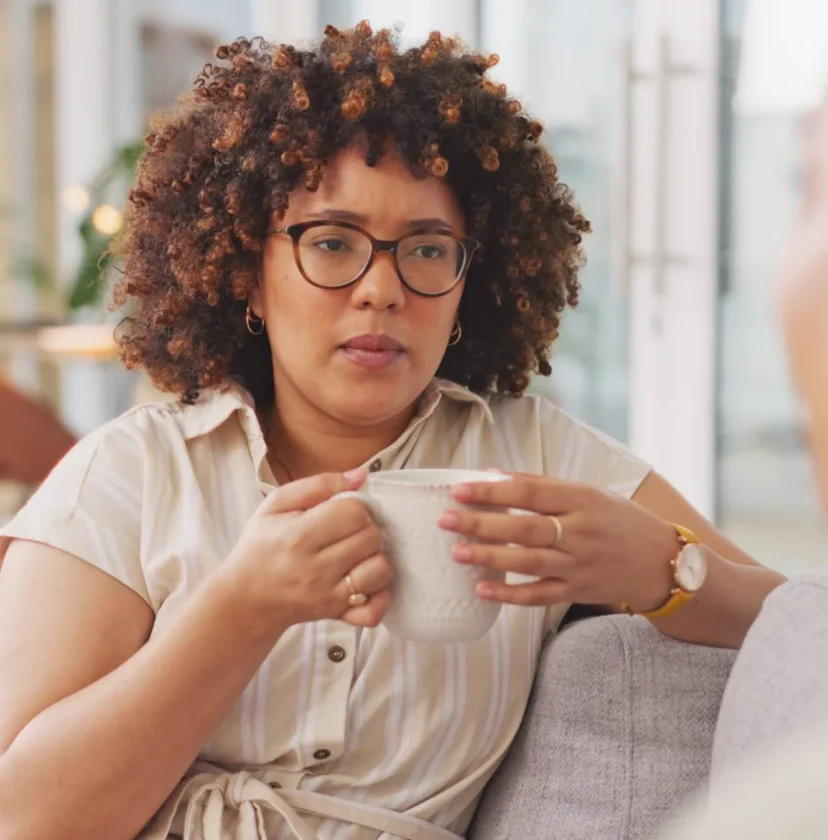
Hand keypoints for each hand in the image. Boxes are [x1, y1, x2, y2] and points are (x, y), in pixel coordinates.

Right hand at [221, 471, 391, 628]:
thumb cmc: (261, 545)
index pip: (354, 513)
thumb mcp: (277, 505)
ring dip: (375, 558)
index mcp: (299, 535)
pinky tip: (366, 582)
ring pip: (380, 570)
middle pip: (371, 538)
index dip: (355, 507)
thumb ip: (319, 484)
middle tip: (349, 532)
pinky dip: (379, 596)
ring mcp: (328, 595)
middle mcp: (316, 568)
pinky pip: (374, 610)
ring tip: (358, 554)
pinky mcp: (336, 614)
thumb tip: (360, 475)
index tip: (342, 511)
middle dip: (367, 528)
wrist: (245, 598)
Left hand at [438, 473, 676, 610]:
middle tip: (445, 519)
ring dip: (490, 557)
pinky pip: (540, 595)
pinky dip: (511, 595)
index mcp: (582, 499)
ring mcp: (580, 565)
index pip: (530, 492)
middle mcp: (581, 532)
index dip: (493, 491)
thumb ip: (542, 485)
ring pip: (529, 562)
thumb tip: (493, 474)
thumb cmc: (620, 520)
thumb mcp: (588, 493)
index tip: (460, 489)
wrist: (663, 562)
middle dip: (482, 523)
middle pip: (525, 527)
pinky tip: (483, 589)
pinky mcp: (579, 591)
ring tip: (456, 551)